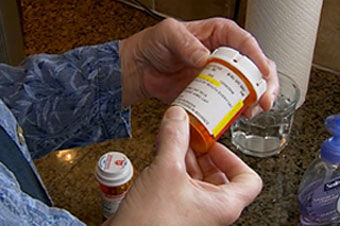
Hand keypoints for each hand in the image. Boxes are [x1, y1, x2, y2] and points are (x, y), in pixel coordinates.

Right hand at [105, 106, 262, 225]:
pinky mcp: (173, 209)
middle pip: (218, 174)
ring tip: (174, 139)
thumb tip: (178, 117)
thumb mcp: (166, 171)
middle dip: (203, 152)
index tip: (215, 144)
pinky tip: (162, 152)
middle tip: (191, 135)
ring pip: (196, 177)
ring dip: (186, 156)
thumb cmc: (152, 223)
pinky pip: (180, 183)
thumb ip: (174, 139)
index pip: (248, 180)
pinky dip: (174, 166)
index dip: (233, 157)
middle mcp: (210, 209)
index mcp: (223, 205)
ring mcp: (191, 210)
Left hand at [120, 18, 278, 115]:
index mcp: (217, 35)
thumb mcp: (168, 34)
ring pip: (246, 86)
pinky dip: (237, 110)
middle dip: (264, 83)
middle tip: (264, 99)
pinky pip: (229, 101)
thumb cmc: (153, 45)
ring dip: (255, 99)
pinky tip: (239, 116)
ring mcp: (218, 76)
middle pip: (254, 66)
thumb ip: (186, 42)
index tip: (263, 72)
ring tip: (252, 110)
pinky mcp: (210, 93)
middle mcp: (222, 55)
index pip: (244, 43)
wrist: (141, 70)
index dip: (258, 57)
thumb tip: (205, 58)